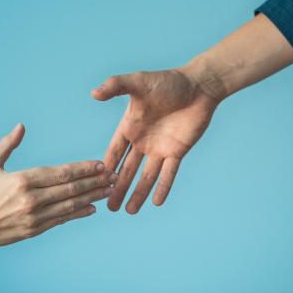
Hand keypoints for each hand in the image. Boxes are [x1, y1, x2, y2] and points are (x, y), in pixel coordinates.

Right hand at [0, 124, 114, 291]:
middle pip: (71, 188)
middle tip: (113, 175)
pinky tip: (92, 208)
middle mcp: (32, 199)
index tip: (100, 164)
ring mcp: (35, 216)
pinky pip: (62, 220)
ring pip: (70, 205)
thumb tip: (22, 126)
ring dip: (92, 196)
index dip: (83, 168)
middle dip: (94, 181)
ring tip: (108, 190)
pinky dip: (78, 213)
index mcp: (23, 179)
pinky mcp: (35, 230)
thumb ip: (8, 144)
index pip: (62, 172)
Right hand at [92, 69, 218, 213]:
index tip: (95, 184)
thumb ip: (115, 86)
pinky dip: (163, 187)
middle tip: (108, 208)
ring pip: (146, 176)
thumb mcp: (138, 81)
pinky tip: (156, 202)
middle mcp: (143, 140)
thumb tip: (93, 93)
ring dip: (137, 192)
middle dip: (118, 188)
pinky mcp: (177, 151)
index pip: (114, 151)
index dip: (106, 167)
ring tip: (128, 211)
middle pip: (127, 169)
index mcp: (130, 126)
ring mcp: (160, 148)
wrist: (198, 85)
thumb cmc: (167, 81)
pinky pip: (169, 173)